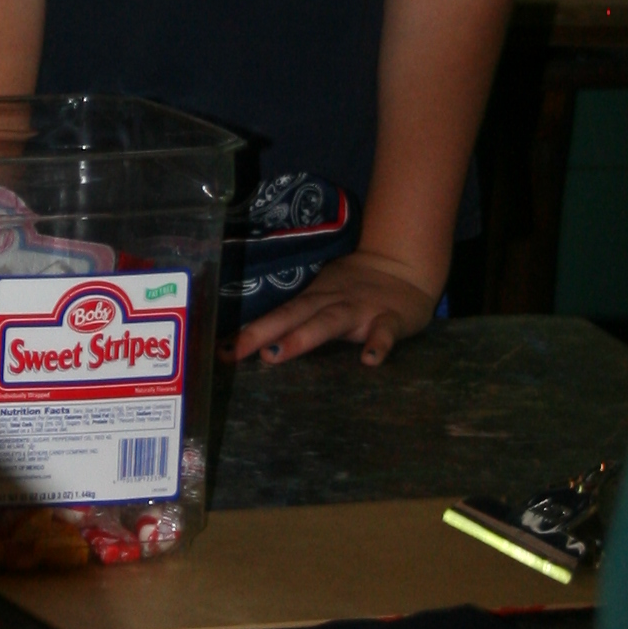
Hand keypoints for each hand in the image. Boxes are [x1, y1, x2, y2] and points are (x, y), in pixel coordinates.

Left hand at [232, 250, 439, 369]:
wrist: (406, 267)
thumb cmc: (356, 288)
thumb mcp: (325, 294)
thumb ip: (299, 315)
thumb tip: (255, 340)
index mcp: (314, 298)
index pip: (277, 314)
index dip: (250, 331)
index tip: (221, 351)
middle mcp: (332, 302)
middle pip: (294, 315)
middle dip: (264, 332)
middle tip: (238, 351)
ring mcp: (362, 309)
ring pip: (330, 321)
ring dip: (303, 336)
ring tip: (277, 353)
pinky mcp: (392, 318)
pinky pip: (385, 332)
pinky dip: (378, 345)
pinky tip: (369, 361)